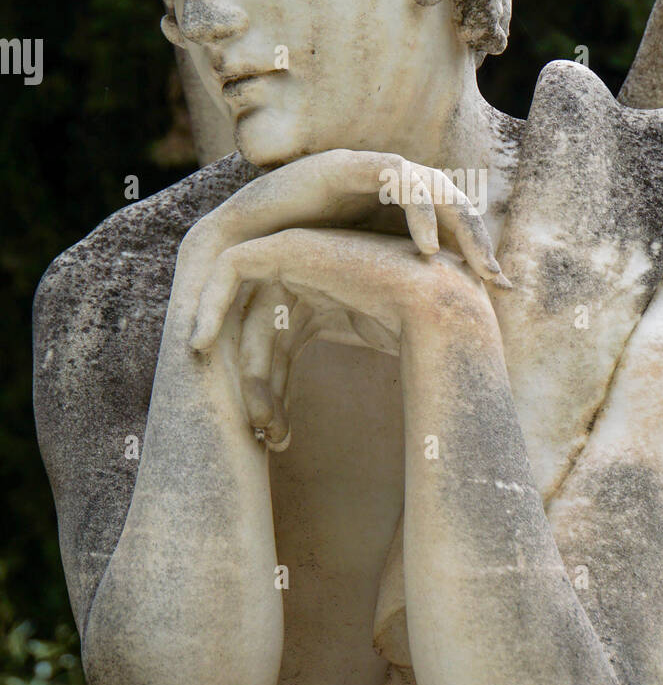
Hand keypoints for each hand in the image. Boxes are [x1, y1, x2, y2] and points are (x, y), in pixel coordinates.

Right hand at [186, 148, 509, 285]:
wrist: (231, 241)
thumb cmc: (284, 272)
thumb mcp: (345, 291)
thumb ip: (381, 304)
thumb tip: (424, 353)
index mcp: (389, 214)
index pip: (449, 229)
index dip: (476, 255)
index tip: (500, 293)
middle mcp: (384, 188)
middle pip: (452, 205)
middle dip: (478, 240)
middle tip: (498, 282)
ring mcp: (367, 171)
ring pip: (434, 187)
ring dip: (457, 223)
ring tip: (474, 265)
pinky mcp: (346, 163)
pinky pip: (398, 178)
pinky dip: (418, 209)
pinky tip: (430, 247)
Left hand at [189, 226, 500, 451]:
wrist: (442, 319)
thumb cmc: (418, 348)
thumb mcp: (360, 361)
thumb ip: (323, 372)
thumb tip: (287, 422)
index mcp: (326, 297)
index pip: (276, 346)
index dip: (270, 393)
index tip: (278, 440)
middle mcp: (309, 276)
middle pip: (256, 333)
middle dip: (254, 387)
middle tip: (263, 433)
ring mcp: (301, 257)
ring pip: (243, 312)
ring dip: (242, 368)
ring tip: (258, 419)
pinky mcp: (289, 244)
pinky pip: (231, 267)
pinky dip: (208, 303)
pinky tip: (199, 344)